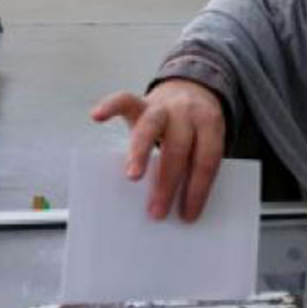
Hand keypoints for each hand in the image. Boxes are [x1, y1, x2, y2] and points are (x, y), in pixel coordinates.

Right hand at [90, 80, 226, 221]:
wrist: (192, 92)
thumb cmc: (196, 131)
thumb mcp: (205, 142)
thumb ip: (194, 165)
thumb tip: (180, 208)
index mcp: (209, 124)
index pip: (206, 159)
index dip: (198, 188)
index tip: (188, 215)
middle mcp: (186, 112)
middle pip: (178, 146)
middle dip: (168, 182)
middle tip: (157, 211)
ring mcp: (162, 106)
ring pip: (150, 127)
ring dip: (140, 153)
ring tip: (132, 177)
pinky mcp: (140, 102)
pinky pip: (124, 100)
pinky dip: (110, 106)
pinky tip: (96, 116)